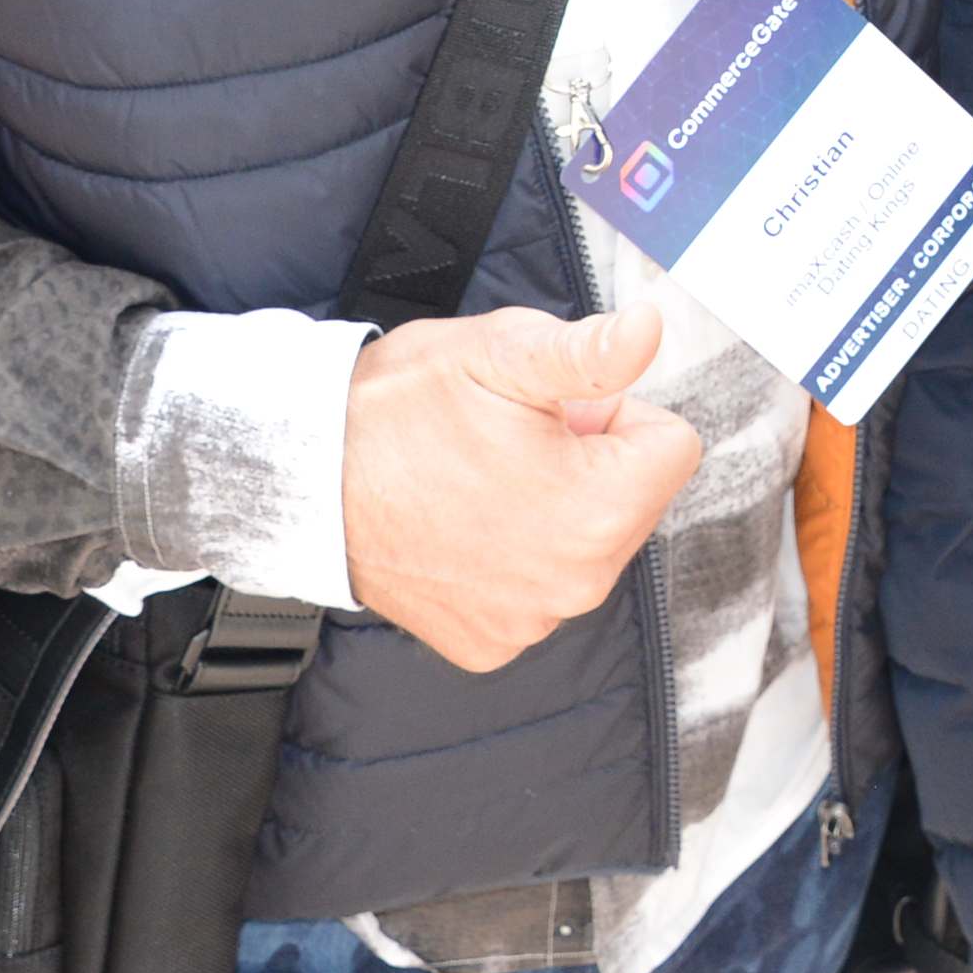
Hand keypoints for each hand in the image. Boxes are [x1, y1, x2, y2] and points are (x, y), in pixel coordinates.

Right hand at [336, 303, 700, 673]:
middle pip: (632, 499)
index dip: (614, 413)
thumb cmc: (399, 410)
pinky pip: (536, 589)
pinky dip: (510, 559)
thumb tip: (652, 328)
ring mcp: (532, 622)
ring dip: (553, 511)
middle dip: (588, 463)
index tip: (555, 411)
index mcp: (601, 510)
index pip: (671, 444)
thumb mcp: (502, 354)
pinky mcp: (490, 644)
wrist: (301, 480)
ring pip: (586, 544)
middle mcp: (579, 584)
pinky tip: (458, 527)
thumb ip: (593, 352)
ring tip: (477, 480)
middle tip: (509, 441)